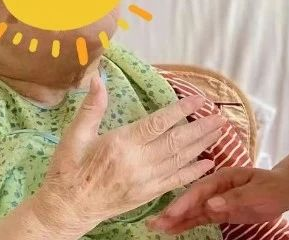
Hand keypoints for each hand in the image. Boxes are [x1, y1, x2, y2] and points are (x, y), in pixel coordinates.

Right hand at [32, 76, 227, 233]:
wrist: (68, 209)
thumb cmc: (68, 170)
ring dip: (202, 145)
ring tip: (220, 132)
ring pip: (181, 160)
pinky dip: (194, 171)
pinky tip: (208, 162)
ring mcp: (146, 181)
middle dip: (201, 127)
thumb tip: (98, 80)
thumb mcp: (74, 136)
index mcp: (121, 144)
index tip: (199, 99)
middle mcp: (138, 163)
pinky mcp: (148, 195)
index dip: (180, 110)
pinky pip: (176, 182)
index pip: (158, 123)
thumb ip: (91, 108)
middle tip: (220, 116)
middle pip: (177, 141)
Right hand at [147, 167, 288, 233]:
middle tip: (154, 222)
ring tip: (155, 227)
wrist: (282, 191)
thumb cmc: (271, 187)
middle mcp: (214, 188)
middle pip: (191, 200)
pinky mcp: (218, 212)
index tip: (172, 213)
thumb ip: (235, 198)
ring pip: (192, 210)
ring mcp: (215, 200)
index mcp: (222, 178)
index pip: (200, 190)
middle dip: (173, 211)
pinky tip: (172, 229)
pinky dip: (185, 224)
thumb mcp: (257, 192)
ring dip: (174, 219)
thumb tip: (211, 204)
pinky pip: (199, 218)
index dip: (185, 201)